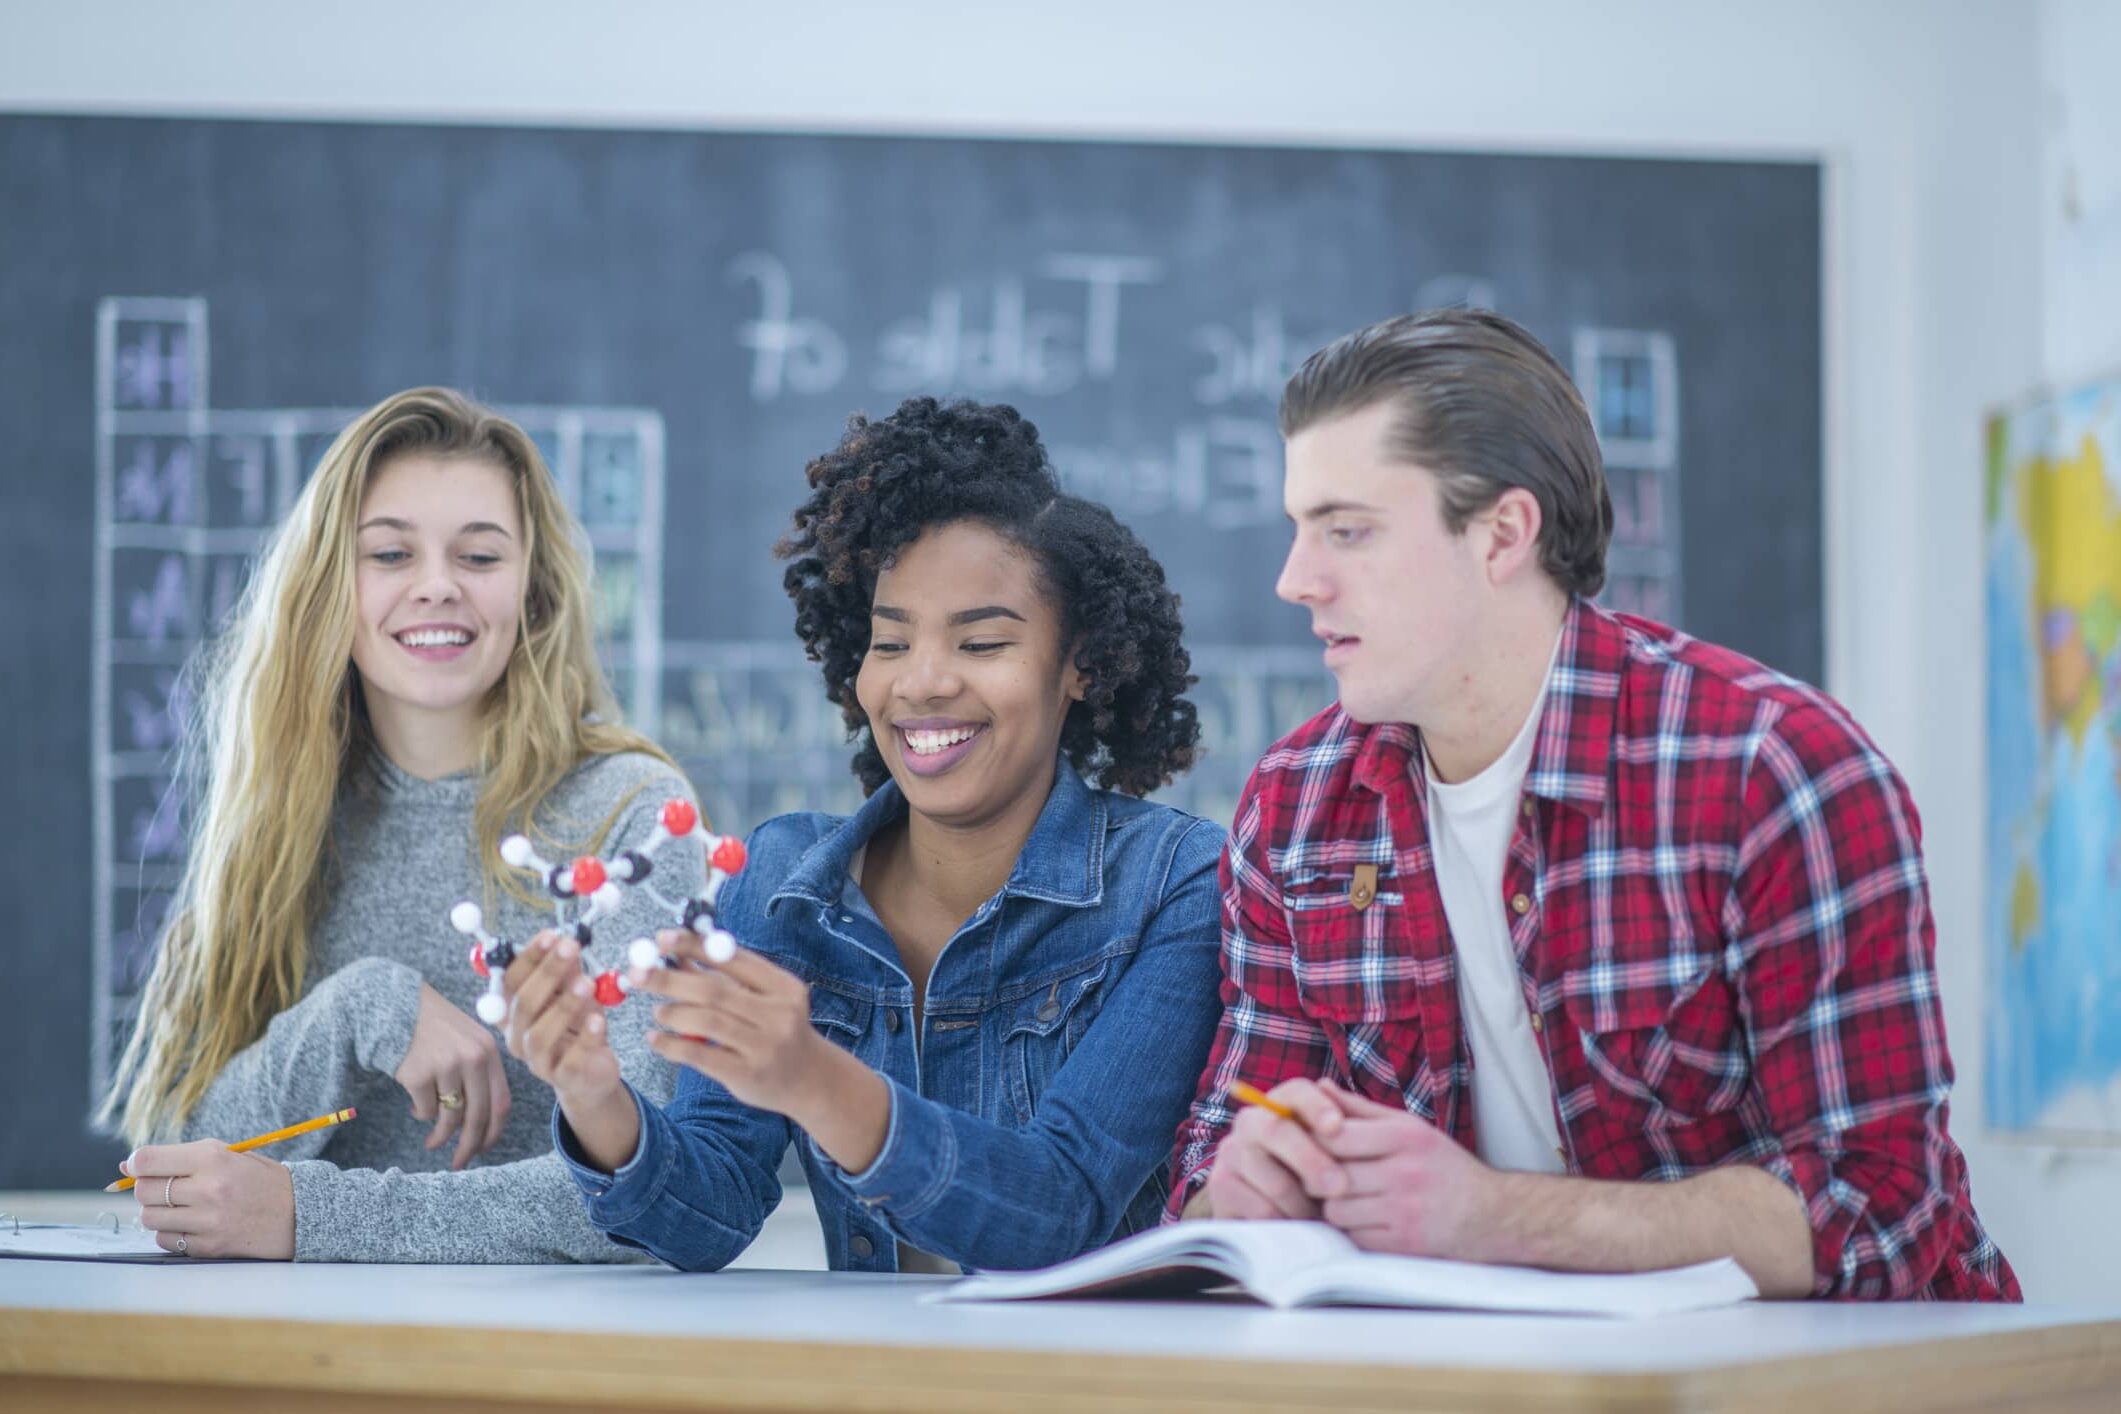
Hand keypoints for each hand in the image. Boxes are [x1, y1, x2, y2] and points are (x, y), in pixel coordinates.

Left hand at [122, 1140, 294, 1259]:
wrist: (299, 1212)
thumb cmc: (258, 1179)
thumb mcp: (227, 1155)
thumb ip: (180, 1158)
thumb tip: (127, 1167)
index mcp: (213, 1159)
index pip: (148, 1160)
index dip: (136, 1163)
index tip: (139, 1167)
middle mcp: (208, 1190)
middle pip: (144, 1191)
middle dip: (148, 1188)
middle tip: (168, 1187)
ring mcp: (208, 1221)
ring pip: (150, 1217)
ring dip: (158, 1212)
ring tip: (182, 1206)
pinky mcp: (207, 1246)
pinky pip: (165, 1240)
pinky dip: (171, 1232)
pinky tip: (191, 1224)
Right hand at [393, 980, 511, 1169]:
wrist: (395, 1006)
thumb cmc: (434, 1028)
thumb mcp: (468, 1040)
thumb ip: (479, 1073)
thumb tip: (481, 1122)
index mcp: (489, 1052)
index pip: (502, 1103)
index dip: (494, 1132)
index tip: (485, 1148)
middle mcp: (472, 1059)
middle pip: (477, 1117)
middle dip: (469, 1146)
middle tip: (459, 1163)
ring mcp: (446, 1067)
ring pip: (449, 1118)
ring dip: (440, 1136)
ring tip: (432, 1141)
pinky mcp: (418, 1075)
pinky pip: (424, 1111)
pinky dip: (420, 1114)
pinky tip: (414, 1106)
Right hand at [500, 932, 622, 1109]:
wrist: (591, 1074)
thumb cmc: (578, 1027)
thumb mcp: (575, 994)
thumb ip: (569, 971)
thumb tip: (566, 940)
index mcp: (514, 1011)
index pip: (512, 980)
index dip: (530, 957)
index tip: (551, 935)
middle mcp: (517, 1036)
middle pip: (524, 1004)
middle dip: (548, 973)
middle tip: (570, 949)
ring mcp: (537, 1061)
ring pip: (539, 1034)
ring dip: (563, 1006)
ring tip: (586, 984)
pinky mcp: (563, 1079)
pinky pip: (570, 1060)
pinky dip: (585, 1039)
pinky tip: (598, 1021)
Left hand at [630, 930, 836, 1117]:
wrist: (810, 1079)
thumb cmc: (779, 1030)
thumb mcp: (764, 999)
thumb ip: (725, 978)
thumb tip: (677, 954)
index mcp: (783, 986)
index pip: (733, 958)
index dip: (694, 946)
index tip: (662, 938)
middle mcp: (779, 1014)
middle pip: (714, 990)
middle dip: (670, 980)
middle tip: (638, 974)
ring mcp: (764, 1046)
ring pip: (707, 1022)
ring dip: (672, 1013)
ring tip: (657, 1011)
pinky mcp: (747, 1075)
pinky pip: (700, 1056)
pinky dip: (672, 1045)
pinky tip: (656, 1038)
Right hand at [1201, 1078, 1350, 1220]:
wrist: (1276, 1221)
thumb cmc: (1316, 1180)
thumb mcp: (1333, 1153)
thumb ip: (1339, 1124)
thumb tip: (1327, 1085)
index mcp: (1280, 1105)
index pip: (1296, 1092)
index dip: (1316, 1106)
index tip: (1337, 1127)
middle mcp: (1249, 1123)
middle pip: (1278, 1131)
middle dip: (1312, 1160)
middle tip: (1341, 1187)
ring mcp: (1230, 1156)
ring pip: (1275, 1181)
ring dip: (1307, 1206)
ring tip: (1326, 1219)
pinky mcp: (1221, 1190)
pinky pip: (1262, 1212)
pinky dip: (1289, 1225)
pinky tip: (1302, 1231)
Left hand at [1312, 1081, 1501, 1258]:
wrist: (1491, 1213)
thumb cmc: (1441, 1165)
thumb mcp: (1408, 1126)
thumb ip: (1359, 1108)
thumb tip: (1318, 1086)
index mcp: (1404, 1136)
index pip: (1335, 1135)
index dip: (1315, 1141)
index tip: (1313, 1146)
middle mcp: (1405, 1172)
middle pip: (1331, 1175)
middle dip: (1320, 1177)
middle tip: (1323, 1176)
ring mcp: (1405, 1210)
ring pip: (1337, 1210)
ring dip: (1336, 1207)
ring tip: (1349, 1199)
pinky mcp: (1405, 1244)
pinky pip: (1355, 1237)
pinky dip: (1355, 1231)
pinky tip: (1368, 1221)